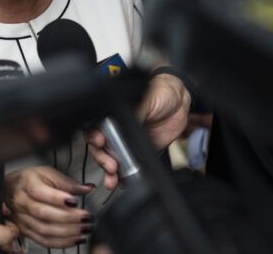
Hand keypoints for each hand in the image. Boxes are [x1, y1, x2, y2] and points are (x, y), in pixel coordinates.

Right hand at [3, 166, 93, 248]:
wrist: (10, 189)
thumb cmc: (30, 180)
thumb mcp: (47, 173)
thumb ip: (68, 183)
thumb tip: (88, 188)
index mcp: (26, 183)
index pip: (39, 192)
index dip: (58, 199)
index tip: (75, 201)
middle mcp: (21, 201)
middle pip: (43, 213)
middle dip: (68, 217)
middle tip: (86, 217)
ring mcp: (22, 218)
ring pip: (44, 230)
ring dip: (68, 232)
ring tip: (84, 229)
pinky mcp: (25, 231)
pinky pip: (43, 241)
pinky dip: (62, 243)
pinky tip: (75, 239)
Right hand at [86, 73, 190, 188]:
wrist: (180, 102)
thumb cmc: (158, 91)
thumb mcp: (143, 99)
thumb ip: (131, 113)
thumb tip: (119, 125)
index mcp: (110, 114)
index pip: (94, 127)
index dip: (93, 137)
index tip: (99, 142)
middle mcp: (114, 129)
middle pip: (99, 147)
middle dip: (102, 158)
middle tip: (110, 165)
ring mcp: (125, 142)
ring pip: (110, 159)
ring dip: (109, 172)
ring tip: (112, 180)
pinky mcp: (138, 153)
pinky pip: (128, 167)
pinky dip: (124, 177)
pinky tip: (123, 182)